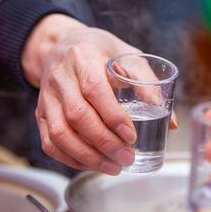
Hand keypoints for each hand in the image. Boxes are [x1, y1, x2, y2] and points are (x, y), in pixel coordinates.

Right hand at [21, 14, 176, 174]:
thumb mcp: (128, 56)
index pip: (94, 89)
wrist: (60, 44)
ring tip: (113, 167)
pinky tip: (91, 164)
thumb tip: (170, 121)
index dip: (112, 116)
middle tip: (127, 157)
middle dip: (104, 142)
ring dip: (87, 155)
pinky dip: (70, 158)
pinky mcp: (40, 112)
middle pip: (77, 115)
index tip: (132, 136)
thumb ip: (149, 84)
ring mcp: (47, 96)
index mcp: (84, 56)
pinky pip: (50, 142)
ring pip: (60, 132)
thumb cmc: (100, 51)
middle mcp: (60, 76)